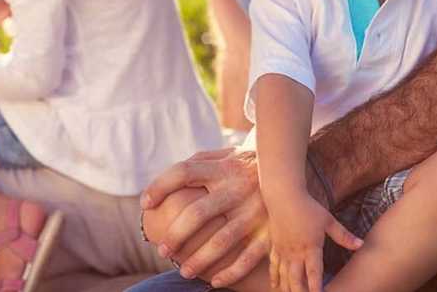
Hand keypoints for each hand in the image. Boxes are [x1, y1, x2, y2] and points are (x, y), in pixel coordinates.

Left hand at [140, 148, 271, 286]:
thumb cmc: (243, 166)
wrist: (291, 171)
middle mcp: (238, 188)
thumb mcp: (223, 156)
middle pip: (198, 213)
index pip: (183, 173)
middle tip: (163, 249)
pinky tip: (215, 281)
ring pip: (222, 241)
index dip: (159, 186)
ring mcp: (256, 211)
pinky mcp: (271, 231)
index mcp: (223, 167)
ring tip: (185, 271)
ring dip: (200, 260)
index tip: (145, 203)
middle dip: (176, 235)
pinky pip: (249, 257)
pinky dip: (231, 272)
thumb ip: (196, 164)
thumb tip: (159, 185)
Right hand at [266, 192, 360, 291]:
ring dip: (287, 289)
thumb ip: (344, 236)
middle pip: (296, 279)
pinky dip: (274, 277)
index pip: (314, 273)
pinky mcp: (275, 246)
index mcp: (311, 247)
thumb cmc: (308, 207)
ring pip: (283, 276)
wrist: (284, 196)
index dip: (316, 288)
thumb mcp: (328, 221)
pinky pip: (273, 266)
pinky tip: (275, 286)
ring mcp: (283, 250)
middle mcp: (295, 252)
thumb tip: (361, 244)